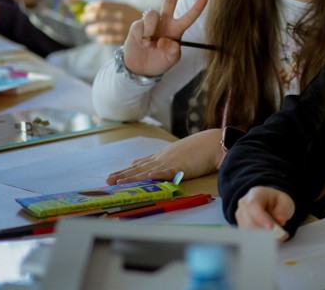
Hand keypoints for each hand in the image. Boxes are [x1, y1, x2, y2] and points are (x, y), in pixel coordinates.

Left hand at [80, 0, 141, 43]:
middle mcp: (122, 16)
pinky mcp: (123, 38)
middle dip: (88, 17)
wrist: (154, 30)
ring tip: (89, 30)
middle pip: (99, 15)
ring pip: (101, 28)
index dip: (91, 7)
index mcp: (122, 7)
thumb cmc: (136, 19)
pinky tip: (99, 39)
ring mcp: (122, 27)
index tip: (85, 9)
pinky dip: (101, 39)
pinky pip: (108, 39)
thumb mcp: (127, 8)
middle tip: (83, 20)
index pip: (102, 5)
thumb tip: (91, 6)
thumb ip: (112, 7)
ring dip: (92, 29)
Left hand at [106, 129, 222, 183]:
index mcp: (165, 156)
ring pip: (148, 172)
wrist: (216, 142)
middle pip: (140, 168)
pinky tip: (148, 177)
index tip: (116, 174)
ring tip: (119, 182)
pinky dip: (158, 175)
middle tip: (108, 180)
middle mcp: (164, 158)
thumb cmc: (202, 147)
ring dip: (133, 177)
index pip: (143, 164)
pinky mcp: (182, 167)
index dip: (128, 170)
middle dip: (124, 174)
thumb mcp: (181, 152)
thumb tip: (157, 163)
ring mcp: (172, 163)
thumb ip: (168, 158)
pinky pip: (168, 172)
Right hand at [121, 0, 207, 76]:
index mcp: (176, 29)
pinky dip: (141, 36)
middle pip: (169, 0)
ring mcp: (150, 23)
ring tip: (149, 44)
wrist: (141, 68)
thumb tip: (164, 40)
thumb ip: (173, 51)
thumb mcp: (171, 60)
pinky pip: (140, 25)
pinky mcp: (137, 25)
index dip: (197, 7)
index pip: (188, 17)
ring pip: (152, 14)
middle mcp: (165, 22)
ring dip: (151, 30)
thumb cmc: (160, 62)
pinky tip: (141, 44)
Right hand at [235, 186, 294, 239]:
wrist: (271, 204)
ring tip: (279, 237)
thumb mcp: (285, 201)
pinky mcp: (242, 228)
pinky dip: (261, 241)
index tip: (271, 228)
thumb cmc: (277, 201)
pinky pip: (249, 238)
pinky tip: (273, 240)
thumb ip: (282, 210)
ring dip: (264, 238)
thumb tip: (280, 221)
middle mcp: (244, 205)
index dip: (261, 218)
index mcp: (255, 194)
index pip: (253, 206)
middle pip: (249, 221)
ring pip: (248, 232)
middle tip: (278, 237)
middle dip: (264, 232)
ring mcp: (241, 217)